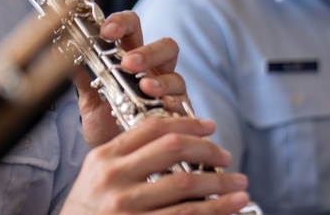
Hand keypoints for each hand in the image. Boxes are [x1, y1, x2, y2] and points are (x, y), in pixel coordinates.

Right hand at [61, 116, 252, 214]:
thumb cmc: (90, 209)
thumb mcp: (98, 174)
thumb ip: (128, 154)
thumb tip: (175, 138)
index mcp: (105, 156)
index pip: (152, 127)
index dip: (187, 123)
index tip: (209, 127)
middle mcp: (114, 178)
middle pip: (172, 149)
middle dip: (207, 150)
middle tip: (226, 156)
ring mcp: (126, 207)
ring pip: (185, 187)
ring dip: (221, 184)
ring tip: (240, 185)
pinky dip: (214, 211)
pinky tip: (231, 208)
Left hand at [75, 10, 189, 147]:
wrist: (114, 157)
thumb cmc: (105, 125)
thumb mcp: (89, 101)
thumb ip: (82, 79)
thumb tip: (62, 57)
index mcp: (132, 59)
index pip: (133, 29)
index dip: (122, 23)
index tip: (106, 31)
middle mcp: (154, 71)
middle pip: (165, 46)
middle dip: (148, 52)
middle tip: (129, 62)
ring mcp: (169, 92)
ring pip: (176, 75)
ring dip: (160, 80)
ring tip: (144, 87)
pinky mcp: (177, 115)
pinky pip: (181, 104)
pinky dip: (172, 103)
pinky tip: (161, 106)